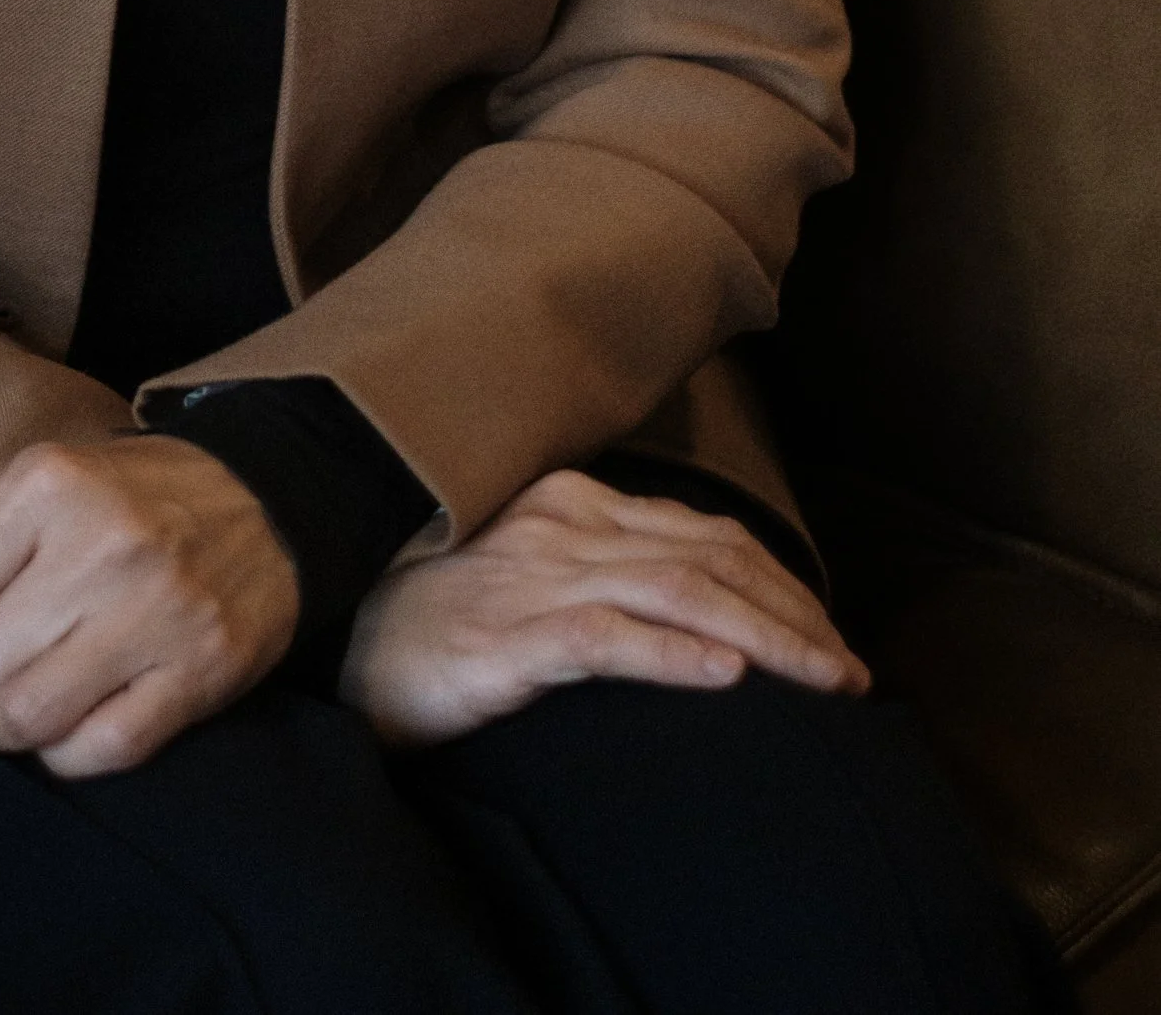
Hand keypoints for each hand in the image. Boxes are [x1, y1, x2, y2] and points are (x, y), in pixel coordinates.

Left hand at [0, 434, 300, 775]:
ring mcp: (155, 614)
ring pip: (28, 720)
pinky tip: (81, 715)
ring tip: (35, 689)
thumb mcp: (15, 493)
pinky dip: (70, 754)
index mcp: (42, 486)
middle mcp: (99, 544)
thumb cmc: (115, 497)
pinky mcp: (199, 674)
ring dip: (12, 724)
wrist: (261, 500)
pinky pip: (99, 754)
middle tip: (10, 649)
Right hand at [342, 466, 869, 744]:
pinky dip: (676, 655)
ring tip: (827, 681)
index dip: (781, 582)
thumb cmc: (431, 618)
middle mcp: (563, 524)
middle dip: (796, 614)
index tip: (831, 637)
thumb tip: (694, 616)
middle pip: (710, 558)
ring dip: (769, 637)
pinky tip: (727, 678)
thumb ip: (597, 577)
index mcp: (571, 503)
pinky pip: (607, 640)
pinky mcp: (507, 636)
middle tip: (853, 672)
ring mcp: (535, 575)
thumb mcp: (524, 578)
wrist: (332, 638)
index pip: (704, 533)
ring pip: (680, 592)